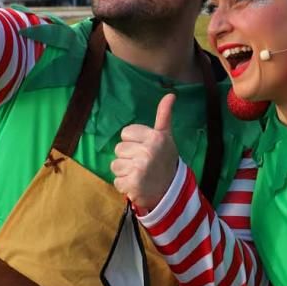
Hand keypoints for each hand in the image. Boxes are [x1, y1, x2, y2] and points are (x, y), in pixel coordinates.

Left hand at [111, 94, 180, 211]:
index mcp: (155, 137)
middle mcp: (148, 151)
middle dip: (128, 158)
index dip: (133, 142)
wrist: (171, 191)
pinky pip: (116, 181)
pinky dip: (124, 186)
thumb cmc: (165, 160)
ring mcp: (140, 168)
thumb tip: (170, 94)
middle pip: (118, 149)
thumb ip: (164, 116)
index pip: (126, 133)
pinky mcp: (133, 184)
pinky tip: (137, 185)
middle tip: (143, 164)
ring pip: (115, 165)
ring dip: (124, 172)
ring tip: (139, 175)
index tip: (145, 149)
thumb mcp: (166, 137)